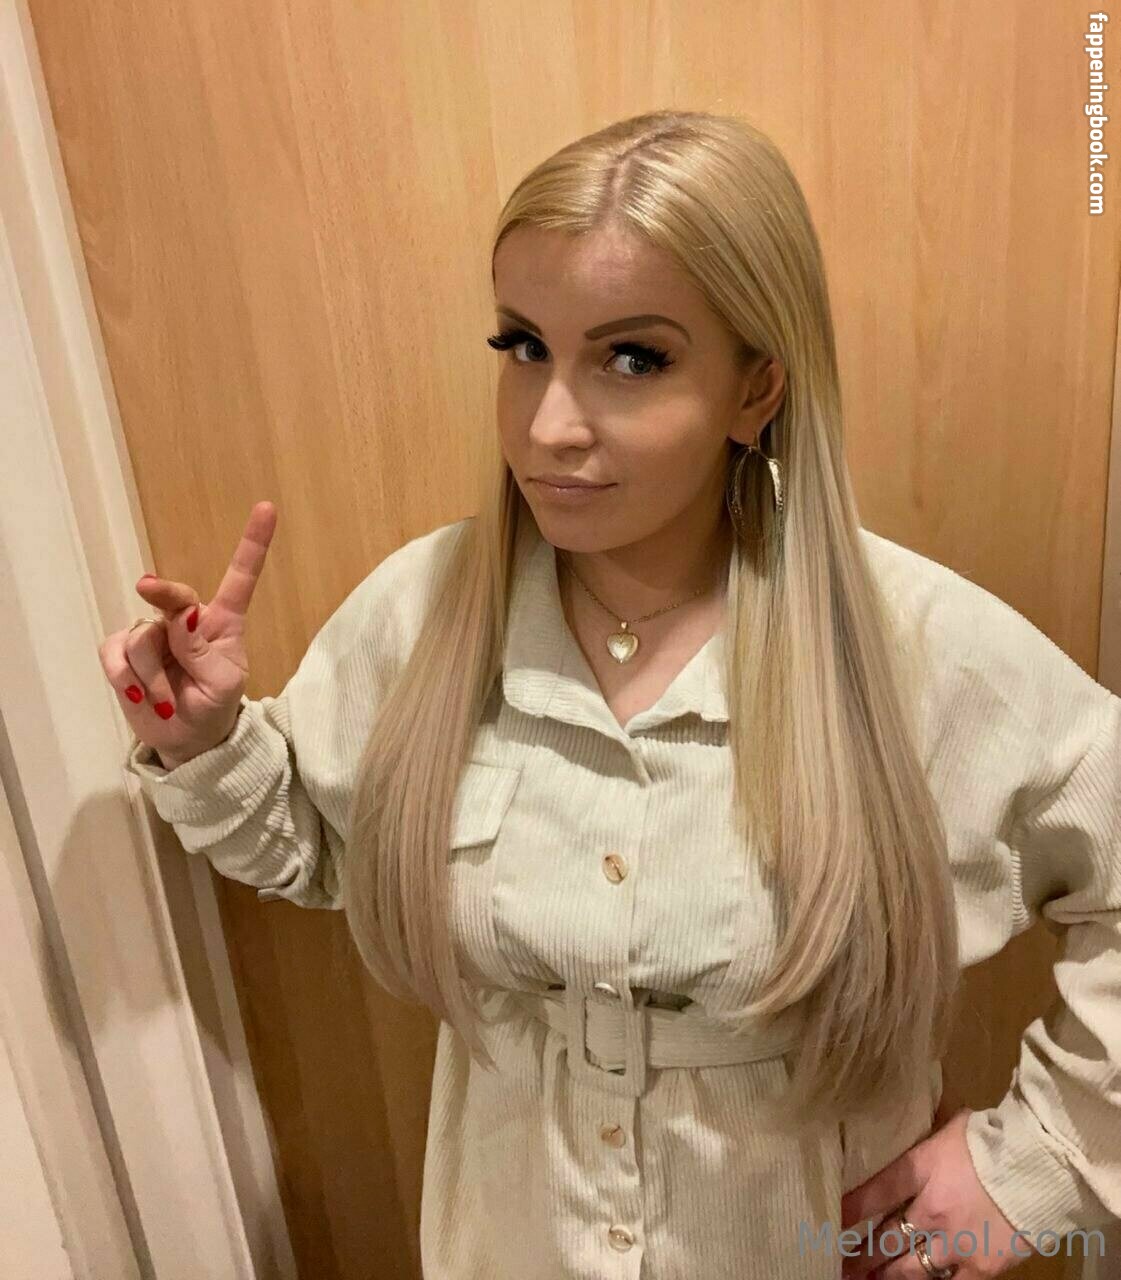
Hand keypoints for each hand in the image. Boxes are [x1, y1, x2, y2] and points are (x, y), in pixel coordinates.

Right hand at [99, 500, 276, 767]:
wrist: (185, 741)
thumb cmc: (214, 709)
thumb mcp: (221, 684)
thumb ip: (201, 650)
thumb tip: (181, 614)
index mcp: (223, 623)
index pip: (239, 578)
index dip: (253, 543)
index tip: (267, 507)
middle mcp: (186, 620)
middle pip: (171, 596)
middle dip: (162, 592)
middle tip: (147, 586)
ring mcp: (152, 634)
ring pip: (142, 636)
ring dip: (153, 677)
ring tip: (168, 700)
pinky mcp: (122, 651)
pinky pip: (114, 654)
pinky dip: (126, 679)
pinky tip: (141, 695)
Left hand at [840, 1107, 1034, 1278]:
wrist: (1044, 1163)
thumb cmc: (996, 1135)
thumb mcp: (949, 1125)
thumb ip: (925, 1139)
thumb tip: (906, 1125)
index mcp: (919, 1169)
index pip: (871, 1194)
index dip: (848, 1211)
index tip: (829, 1221)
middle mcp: (929, 1211)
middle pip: (884, 1239)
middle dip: (860, 1255)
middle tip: (840, 1267)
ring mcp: (955, 1243)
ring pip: (909, 1269)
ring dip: (884, 1277)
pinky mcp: (982, 1266)